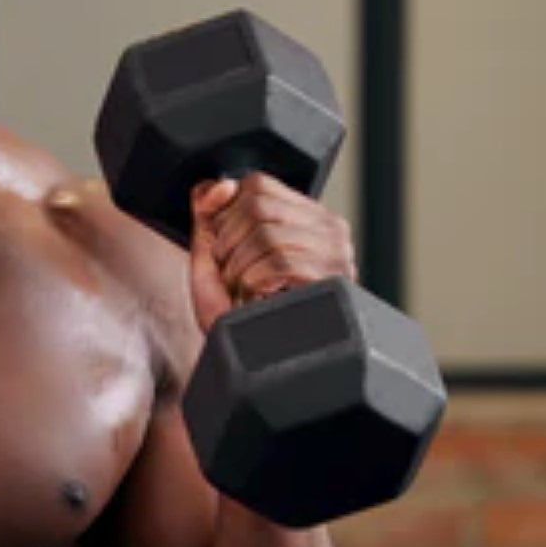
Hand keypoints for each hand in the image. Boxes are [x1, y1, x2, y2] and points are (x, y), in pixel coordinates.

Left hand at [189, 173, 356, 333]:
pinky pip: (279, 262)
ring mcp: (336, 253)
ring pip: (266, 234)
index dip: (226, 213)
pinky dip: (254, 284)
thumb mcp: (214, 257)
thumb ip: (209, 216)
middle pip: (258, 206)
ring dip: (239, 269)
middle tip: (234, 277)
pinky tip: (260, 300)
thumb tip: (218, 185)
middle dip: (228, 244)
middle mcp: (328, 229)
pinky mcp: (333, 279)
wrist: (252, 361)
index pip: (257, 185)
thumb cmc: (236, 313)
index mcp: (304, 217)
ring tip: (246, 292)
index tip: (223, 248)